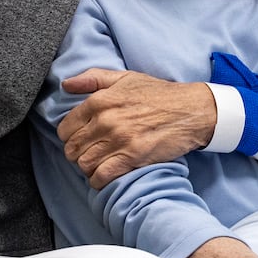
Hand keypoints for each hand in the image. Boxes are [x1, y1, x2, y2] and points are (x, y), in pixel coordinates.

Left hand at [58, 68, 215, 187]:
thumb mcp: (125, 78)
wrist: (192, 110)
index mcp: (99, 101)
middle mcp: (105, 120)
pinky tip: (106, 176)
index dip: (70, 137)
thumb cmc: (159, 94)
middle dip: (78, 154)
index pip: (66, 129)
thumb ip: (93, 78)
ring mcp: (119, 140)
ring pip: (84, 164)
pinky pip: (101, 176)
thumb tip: (66, 85)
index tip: (81, 140)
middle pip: (73, 149)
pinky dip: (99, 180)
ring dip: (88, 168)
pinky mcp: (132, 157)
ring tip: (99, 165)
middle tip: (90, 154)